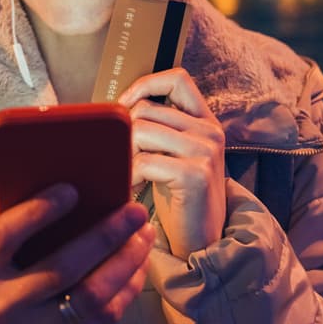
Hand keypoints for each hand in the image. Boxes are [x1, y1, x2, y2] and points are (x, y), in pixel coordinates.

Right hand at [0, 185, 154, 323]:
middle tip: (134, 211)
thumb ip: (24, 231)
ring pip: (91, 298)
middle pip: (62, 270)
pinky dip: (127, 287)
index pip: (5, 236)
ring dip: (125, 263)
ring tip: (143, 235)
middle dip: (105, 237)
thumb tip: (80, 195)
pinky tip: (138, 265)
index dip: (36, 212)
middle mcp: (4, 302)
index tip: (71, 190)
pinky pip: (103, 318)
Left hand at [118, 68, 226, 258]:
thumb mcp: (171, 156)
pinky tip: (130, 190)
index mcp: (205, 122)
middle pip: (146, 109)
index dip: (145, 85)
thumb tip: (112, 110)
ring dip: (124, 154)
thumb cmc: (178, 200)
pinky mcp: (195, 173)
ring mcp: (205, 151)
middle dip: (124, 132)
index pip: (177, 79)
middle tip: (121, 159)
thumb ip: (157, 130)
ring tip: (125, 174)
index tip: (124, 107)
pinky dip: (129, 176)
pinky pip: (144, 161)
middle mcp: (210, 131)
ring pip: (141, 131)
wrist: (201, 244)